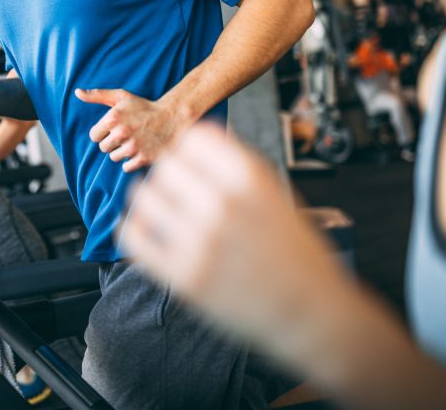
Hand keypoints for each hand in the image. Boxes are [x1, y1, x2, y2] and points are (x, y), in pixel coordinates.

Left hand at [75, 88, 188, 171]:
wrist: (171, 118)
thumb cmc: (143, 107)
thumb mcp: (121, 97)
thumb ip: (97, 95)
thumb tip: (77, 92)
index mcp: (113, 118)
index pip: (94, 136)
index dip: (103, 133)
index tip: (114, 128)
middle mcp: (121, 133)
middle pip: (103, 148)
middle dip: (112, 142)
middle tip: (126, 134)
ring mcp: (133, 147)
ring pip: (114, 158)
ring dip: (122, 152)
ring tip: (134, 141)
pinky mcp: (143, 158)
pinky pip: (126, 167)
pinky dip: (131, 161)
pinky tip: (140, 150)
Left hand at [120, 123, 343, 342]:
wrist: (312, 311)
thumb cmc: (295, 251)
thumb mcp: (273, 192)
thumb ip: (234, 163)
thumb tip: (197, 134)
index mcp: (249, 178)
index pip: (193, 140)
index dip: (188, 150)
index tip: (189, 162)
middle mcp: (222, 205)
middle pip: (166, 166)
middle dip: (170, 174)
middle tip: (176, 188)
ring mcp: (201, 243)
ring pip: (144, 197)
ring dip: (149, 198)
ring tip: (159, 206)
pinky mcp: (184, 278)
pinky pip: (134, 237)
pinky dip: (133, 227)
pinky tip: (144, 226)